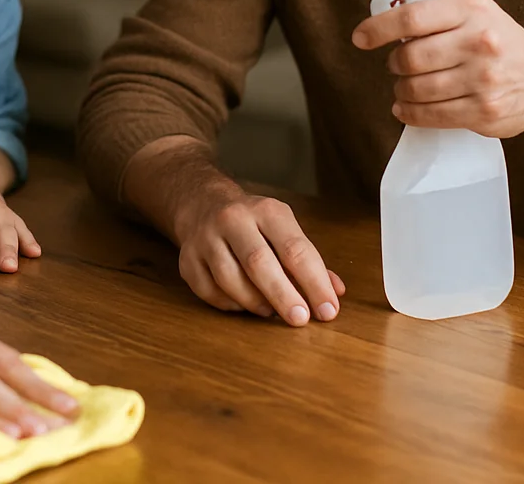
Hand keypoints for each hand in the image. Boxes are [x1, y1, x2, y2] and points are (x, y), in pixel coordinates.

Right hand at [172, 177, 345, 326]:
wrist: (202, 203)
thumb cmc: (254, 224)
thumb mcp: (284, 229)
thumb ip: (309, 261)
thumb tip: (336, 291)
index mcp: (266, 210)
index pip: (295, 249)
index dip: (314, 283)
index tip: (328, 310)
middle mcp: (233, 219)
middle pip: (259, 263)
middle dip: (283, 296)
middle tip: (300, 319)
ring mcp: (205, 238)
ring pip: (229, 280)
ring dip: (255, 303)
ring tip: (271, 311)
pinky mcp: (187, 258)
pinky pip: (209, 291)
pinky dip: (230, 304)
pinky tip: (244, 305)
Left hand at [352, 0, 523, 137]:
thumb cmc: (501, 43)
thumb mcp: (477, 13)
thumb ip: (438, 15)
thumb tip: (384, 26)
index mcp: (472, 10)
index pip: (412, 17)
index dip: (379, 29)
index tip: (360, 38)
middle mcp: (479, 42)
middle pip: (410, 57)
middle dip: (395, 64)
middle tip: (398, 66)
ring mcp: (483, 80)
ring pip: (417, 89)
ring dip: (401, 90)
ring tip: (405, 87)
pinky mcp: (484, 112)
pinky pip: (431, 116)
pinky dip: (409, 113)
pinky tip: (405, 108)